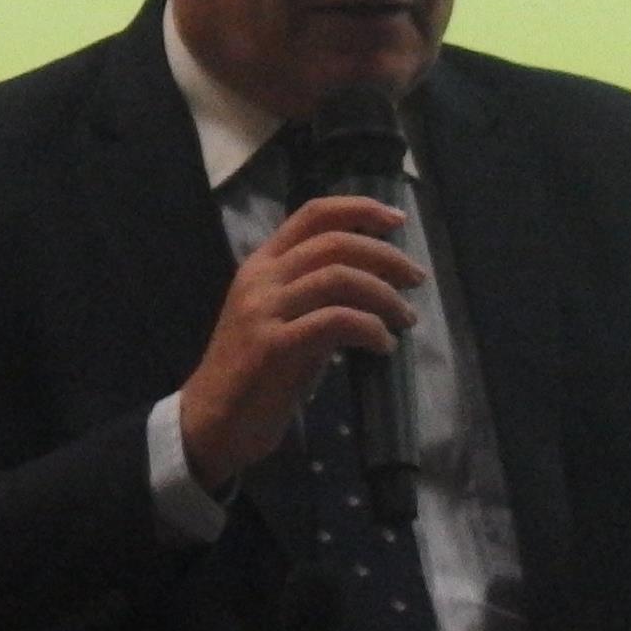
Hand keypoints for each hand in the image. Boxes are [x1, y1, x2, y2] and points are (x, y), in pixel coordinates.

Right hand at [179, 196, 422, 490]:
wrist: (213, 421)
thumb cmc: (257, 374)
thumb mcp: (285, 319)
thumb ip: (317, 295)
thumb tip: (375, 283)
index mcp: (262, 265)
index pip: (313, 215)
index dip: (360, 209)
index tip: (398, 220)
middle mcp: (261, 278)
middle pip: (335, 243)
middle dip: (386, 257)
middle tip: (417, 279)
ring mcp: (265, 310)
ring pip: (340, 278)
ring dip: (384, 296)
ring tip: (406, 319)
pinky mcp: (274, 345)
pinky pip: (336, 321)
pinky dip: (371, 328)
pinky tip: (383, 346)